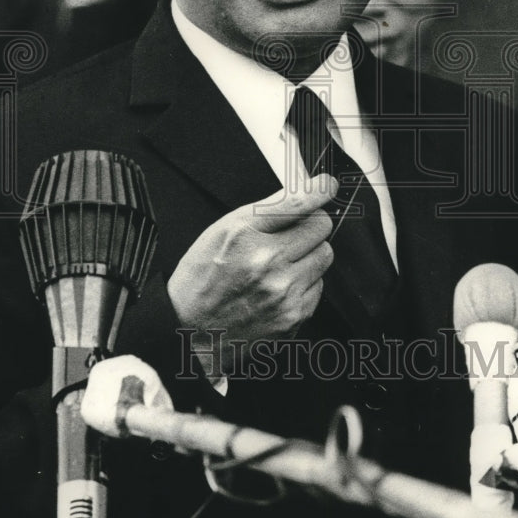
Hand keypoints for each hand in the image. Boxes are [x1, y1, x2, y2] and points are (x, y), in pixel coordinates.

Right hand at [167, 175, 335, 373]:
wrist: (191, 332)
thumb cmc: (202, 279)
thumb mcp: (222, 230)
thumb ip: (265, 211)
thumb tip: (304, 193)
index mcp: (245, 236)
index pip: (297, 203)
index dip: (319, 189)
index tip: (326, 185)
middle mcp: (267, 263)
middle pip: (321, 227)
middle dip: (309, 225)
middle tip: (290, 233)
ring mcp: (283, 293)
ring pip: (325, 255)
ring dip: (310, 254)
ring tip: (281, 263)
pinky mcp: (294, 316)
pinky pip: (319, 286)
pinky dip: (305, 283)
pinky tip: (280, 287)